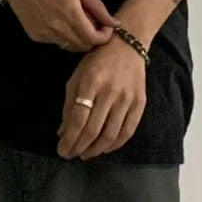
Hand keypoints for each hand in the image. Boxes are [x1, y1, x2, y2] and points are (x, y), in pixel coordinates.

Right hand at [0, 0, 117, 50]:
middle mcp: (58, 29)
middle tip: (91, 22)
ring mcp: (45, 35)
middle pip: (83, 47)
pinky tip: (57, 19)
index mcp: (71, 15)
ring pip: (70, 46)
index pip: (93, 40)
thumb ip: (98, 7)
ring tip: (74, 19)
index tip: (106, 27)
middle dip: (92, 38)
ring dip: (77, 37)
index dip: (104, 37)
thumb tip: (114, 24)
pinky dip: (62, 35)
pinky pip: (56, 42)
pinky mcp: (35, 36)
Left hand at [56, 36, 147, 158]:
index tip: (62, 151)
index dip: (69, 139)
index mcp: (91, 83)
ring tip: (86, 154)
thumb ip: (69, 105)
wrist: (128, 46)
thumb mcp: (77, 77)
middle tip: (72, 155)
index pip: (78, 119)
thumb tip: (63, 132)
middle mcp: (110, 92)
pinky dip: (115, 144)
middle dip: (80, 147)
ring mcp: (127, 98)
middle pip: (93, 130)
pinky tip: (105, 148)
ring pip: (110, 134)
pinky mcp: (140, 103)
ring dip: (96, 150)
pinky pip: (127, 131)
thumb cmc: (97, 62)